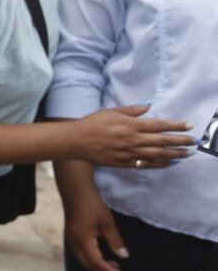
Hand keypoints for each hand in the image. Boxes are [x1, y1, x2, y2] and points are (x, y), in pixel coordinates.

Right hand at [63, 190, 127, 270]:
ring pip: (82, 260)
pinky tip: (101, 254)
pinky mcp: (71, 236)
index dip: (108, 270)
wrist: (75, 190)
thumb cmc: (92, 204)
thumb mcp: (107, 222)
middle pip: (87, 264)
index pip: (95, 262)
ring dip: (96, 265)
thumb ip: (115, 240)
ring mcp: (70, 240)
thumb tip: (123, 256)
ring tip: (112, 264)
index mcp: (82, 241)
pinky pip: (80, 253)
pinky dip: (91, 258)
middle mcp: (74, 243)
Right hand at [69, 104, 191, 168]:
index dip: (175, 125)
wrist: (76, 141)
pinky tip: (169, 163)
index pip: (159, 125)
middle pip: (162, 141)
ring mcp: (129, 153)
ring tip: (187, 154)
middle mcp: (133, 140)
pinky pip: (146, 164)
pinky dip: (159, 164)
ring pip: (157, 154)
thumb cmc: (92, 123)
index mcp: (131, 125)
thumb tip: (148, 106)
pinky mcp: (124, 163)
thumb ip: (131, 110)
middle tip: (194, 141)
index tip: (188, 126)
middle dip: (181, 141)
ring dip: (175, 154)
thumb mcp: (111, 111)